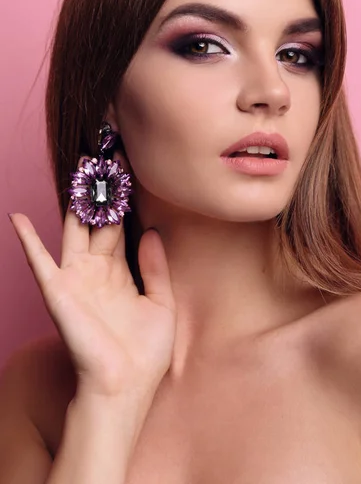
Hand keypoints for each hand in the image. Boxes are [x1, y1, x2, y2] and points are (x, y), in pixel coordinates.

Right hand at [9, 153, 175, 401]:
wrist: (125, 388)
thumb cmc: (143, 354)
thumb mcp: (160, 304)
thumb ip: (156, 267)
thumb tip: (151, 231)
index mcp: (121, 273)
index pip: (122, 226)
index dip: (126, 199)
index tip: (131, 169)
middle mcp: (97, 270)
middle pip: (99, 219)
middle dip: (103, 189)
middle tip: (107, 153)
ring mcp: (76, 278)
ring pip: (74, 229)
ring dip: (76, 200)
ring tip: (79, 166)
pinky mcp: (60, 291)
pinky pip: (40, 261)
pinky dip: (28, 240)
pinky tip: (17, 217)